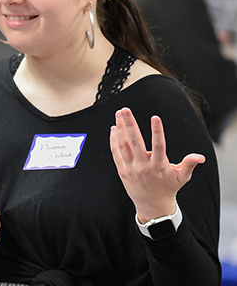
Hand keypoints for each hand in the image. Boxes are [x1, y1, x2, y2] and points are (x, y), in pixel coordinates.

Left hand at [109, 107, 204, 222]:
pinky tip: (114, 128)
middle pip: (135, 142)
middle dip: (130, 124)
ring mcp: (131, 168)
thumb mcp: (182, 177)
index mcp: (159, 165)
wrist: (152, 205)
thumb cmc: (168, 188)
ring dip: (120, 129)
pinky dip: (114, 140)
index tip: (155, 117)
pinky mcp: (122, 170)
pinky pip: (116, 152)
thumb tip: (200, 157)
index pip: (158, 146)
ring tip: (119, 114)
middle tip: (125, 110)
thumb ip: (189, 164)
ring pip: (123, 145)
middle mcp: (143, 166)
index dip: (157, 131)